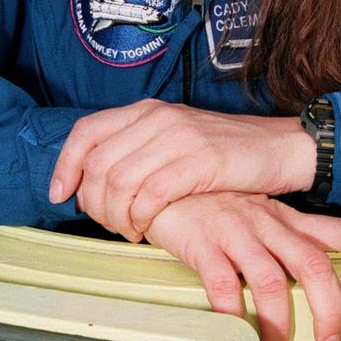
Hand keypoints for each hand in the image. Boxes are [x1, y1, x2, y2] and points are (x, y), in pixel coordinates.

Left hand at [48, 100, 315, 240]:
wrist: (281, 147)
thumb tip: (95, 183)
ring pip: (118, 182)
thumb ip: (139, 151)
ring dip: (115, 217)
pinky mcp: (200, 161)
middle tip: (106, 224)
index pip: (86, 131)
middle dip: (92, 203)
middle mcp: (159, 118)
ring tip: (129, 230)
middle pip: (97, 163)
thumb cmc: (226, 153)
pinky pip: (150, 195)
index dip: (64, 165)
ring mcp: (179, 138)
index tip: (59, 194)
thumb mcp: (177, 139)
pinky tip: (146, 230)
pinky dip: (139, 219)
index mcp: (148, 110)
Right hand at [143, 192, 340, 340]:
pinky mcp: (204, 244)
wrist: (156, 177)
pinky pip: (224, 285)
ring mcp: (236, 232)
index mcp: (282, 218)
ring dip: (277, 325)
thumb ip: (270, 240)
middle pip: (314, 266)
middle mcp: (267, 223)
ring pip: (273, 283)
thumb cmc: (201, 200)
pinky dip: (233, 315)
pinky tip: (233, 334)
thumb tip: (291, 280)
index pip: (340, 229)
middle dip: (329, 309)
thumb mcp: (246, 213)